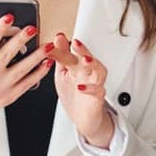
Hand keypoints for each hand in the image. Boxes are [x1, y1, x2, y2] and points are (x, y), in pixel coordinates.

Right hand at [0, 15, 52, 141]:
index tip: (9, 17)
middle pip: (8, 54)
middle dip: (22, 39)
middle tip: (33, 27)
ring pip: (22, 69)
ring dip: (37, 56)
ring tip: (48, 45)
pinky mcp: (8, 97)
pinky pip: (27, 84)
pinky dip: (39, 73)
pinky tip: (47, 63)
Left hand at [48, 33, 114, 147]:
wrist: (83, 117)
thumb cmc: (74, 93)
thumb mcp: (63, 73)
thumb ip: (61, 56)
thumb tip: (57, 38)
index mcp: (77, 66)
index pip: (69, 54)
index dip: (61, 48)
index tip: (55, 41)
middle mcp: (87, 73)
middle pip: (87, 58)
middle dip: (83, 50)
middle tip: (75, 43)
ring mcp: (94, 84)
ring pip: (99, 71)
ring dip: (94, 64)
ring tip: (85, 60)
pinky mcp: (98, 97)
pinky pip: (98, 91)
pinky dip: (90, 88)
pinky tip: (81, 87)